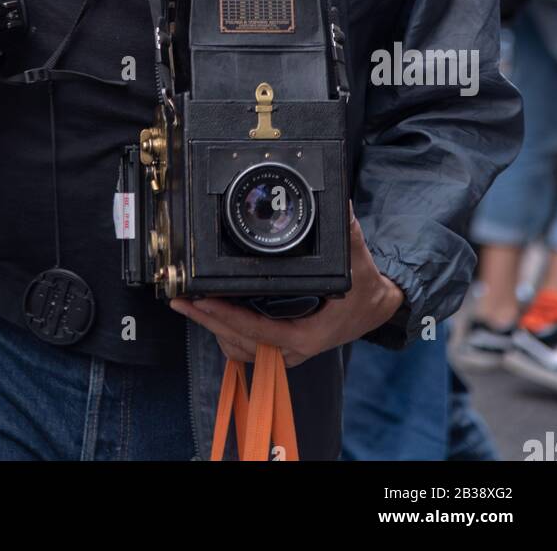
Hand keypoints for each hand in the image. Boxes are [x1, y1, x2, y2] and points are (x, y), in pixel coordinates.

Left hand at [170, 210, 404, 366]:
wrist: (376, 310)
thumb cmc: (364, 292)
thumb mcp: (358, 262)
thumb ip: (349, 234)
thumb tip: (342, 205)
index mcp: (306, 334)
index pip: (256, 330)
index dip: (226, 316)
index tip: (201, 300)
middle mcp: (293, 349)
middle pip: (238, 342)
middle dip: (206, 321)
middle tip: (180, 300)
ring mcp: (286, 351)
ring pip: (239, 350)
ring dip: (215, 330)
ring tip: (191, 306)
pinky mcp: (283, 347)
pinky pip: (248, 349)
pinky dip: (229, 335)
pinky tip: (214, 317)